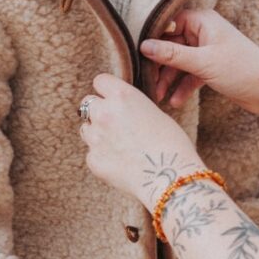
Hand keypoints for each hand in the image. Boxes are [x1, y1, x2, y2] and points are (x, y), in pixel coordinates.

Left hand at [80, 74, 202, 209]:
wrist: (170, 177)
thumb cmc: (172, 144)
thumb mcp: (155, 113)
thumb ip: (132, 107)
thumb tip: (122, 110)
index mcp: (122, 96)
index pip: (100, 81)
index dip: (106, 90)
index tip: (112, 98)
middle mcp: (104, 113)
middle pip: (88, 103)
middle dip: (99, 111)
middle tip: (115, 123)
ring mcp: (96, 137)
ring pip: (86, 128)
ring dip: (98, 133)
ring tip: (120, 145)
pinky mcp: (93, 160)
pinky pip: (92, 153)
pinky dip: (103, 156)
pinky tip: (121, 162)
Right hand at [142, 8, 258, 111]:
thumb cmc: (243, 70)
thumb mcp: (203, 62)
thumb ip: (172, 54)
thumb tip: (144, 46)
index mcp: (203, 21)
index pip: (169, 23)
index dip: (153, 38)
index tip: (139, 55)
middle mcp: (204, 32)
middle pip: (171, 44)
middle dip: (159, 64)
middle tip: (147, 82)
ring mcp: (208, 51)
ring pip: (179, 62)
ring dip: (169, 79)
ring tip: (159, 96)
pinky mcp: (212, 68)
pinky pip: (190, 75)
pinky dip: (182, 87)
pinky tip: (175, 102)